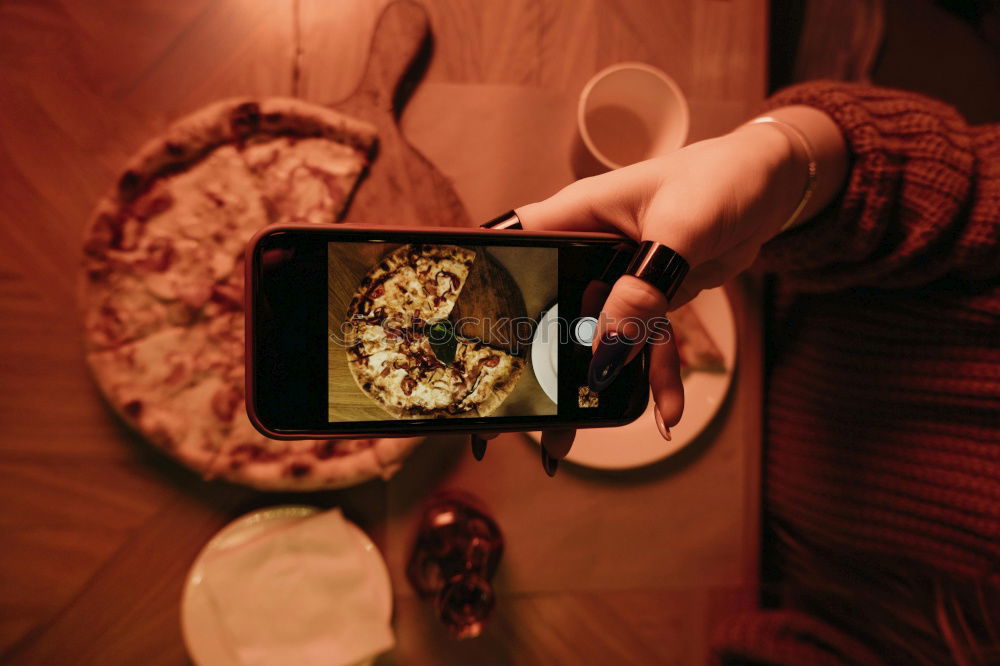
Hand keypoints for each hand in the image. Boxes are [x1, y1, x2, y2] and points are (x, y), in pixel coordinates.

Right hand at [476, 107, 846, 472]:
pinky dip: (654, 377)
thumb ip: (643, 289)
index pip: (514, 250)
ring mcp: (619, 275)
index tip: (472, 341)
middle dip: (538, 361)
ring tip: (572, 438)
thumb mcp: (682, 229)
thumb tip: (606, 351)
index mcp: (578, 215)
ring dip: (595, 383)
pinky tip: (666, 413)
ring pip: (595, 336)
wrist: (772, 181)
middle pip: (549, 308)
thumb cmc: (721, 178)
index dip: (487, 290)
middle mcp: (588, 246)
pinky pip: (644, 343)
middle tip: (522, 414)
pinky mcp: (650, 295)